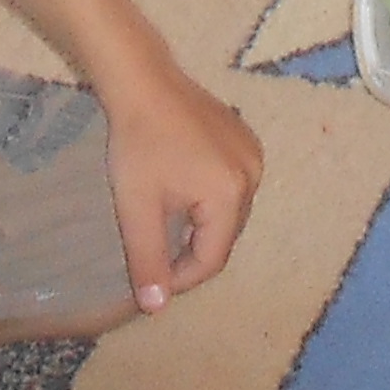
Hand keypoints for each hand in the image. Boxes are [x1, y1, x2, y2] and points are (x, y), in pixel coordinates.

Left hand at [97, 59, 261, 310]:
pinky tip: (182, 193)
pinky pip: (232, 187)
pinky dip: (210, 201)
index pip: (211, 259)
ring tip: (167, 226)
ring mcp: (253, 154)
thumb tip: (155, 309)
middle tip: (156, 255)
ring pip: (229, 214)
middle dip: (191, 254)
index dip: (181, 278)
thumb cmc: (138, 144)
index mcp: (230, 195)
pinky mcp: (246, 139)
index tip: (151, 279)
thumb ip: (147, 260)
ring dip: (201, 228)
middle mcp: (252, 176)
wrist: (143, 81)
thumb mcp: (136, 208)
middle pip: (224, 237)